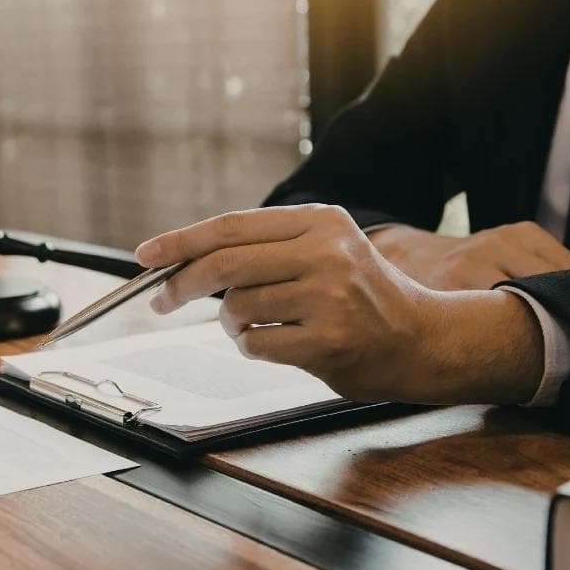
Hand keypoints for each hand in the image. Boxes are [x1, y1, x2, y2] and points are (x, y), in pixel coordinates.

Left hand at [136, 204, 544, 404]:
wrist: (423, 339)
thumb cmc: (361, 297)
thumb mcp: (323, 251)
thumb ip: (264, 250)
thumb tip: (182, 260)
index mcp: (319, 221)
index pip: (231, 226)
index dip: (181, 241)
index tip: (146, 254)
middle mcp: (325, 252)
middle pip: (224, 264)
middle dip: (181, 284)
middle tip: (162, 299)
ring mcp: (329, 297)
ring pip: (236, 309)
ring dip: (232, 324)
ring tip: (261, 324)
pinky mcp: (328, 340)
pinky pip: (255, 344)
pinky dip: (252, 347)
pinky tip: (278, 344)